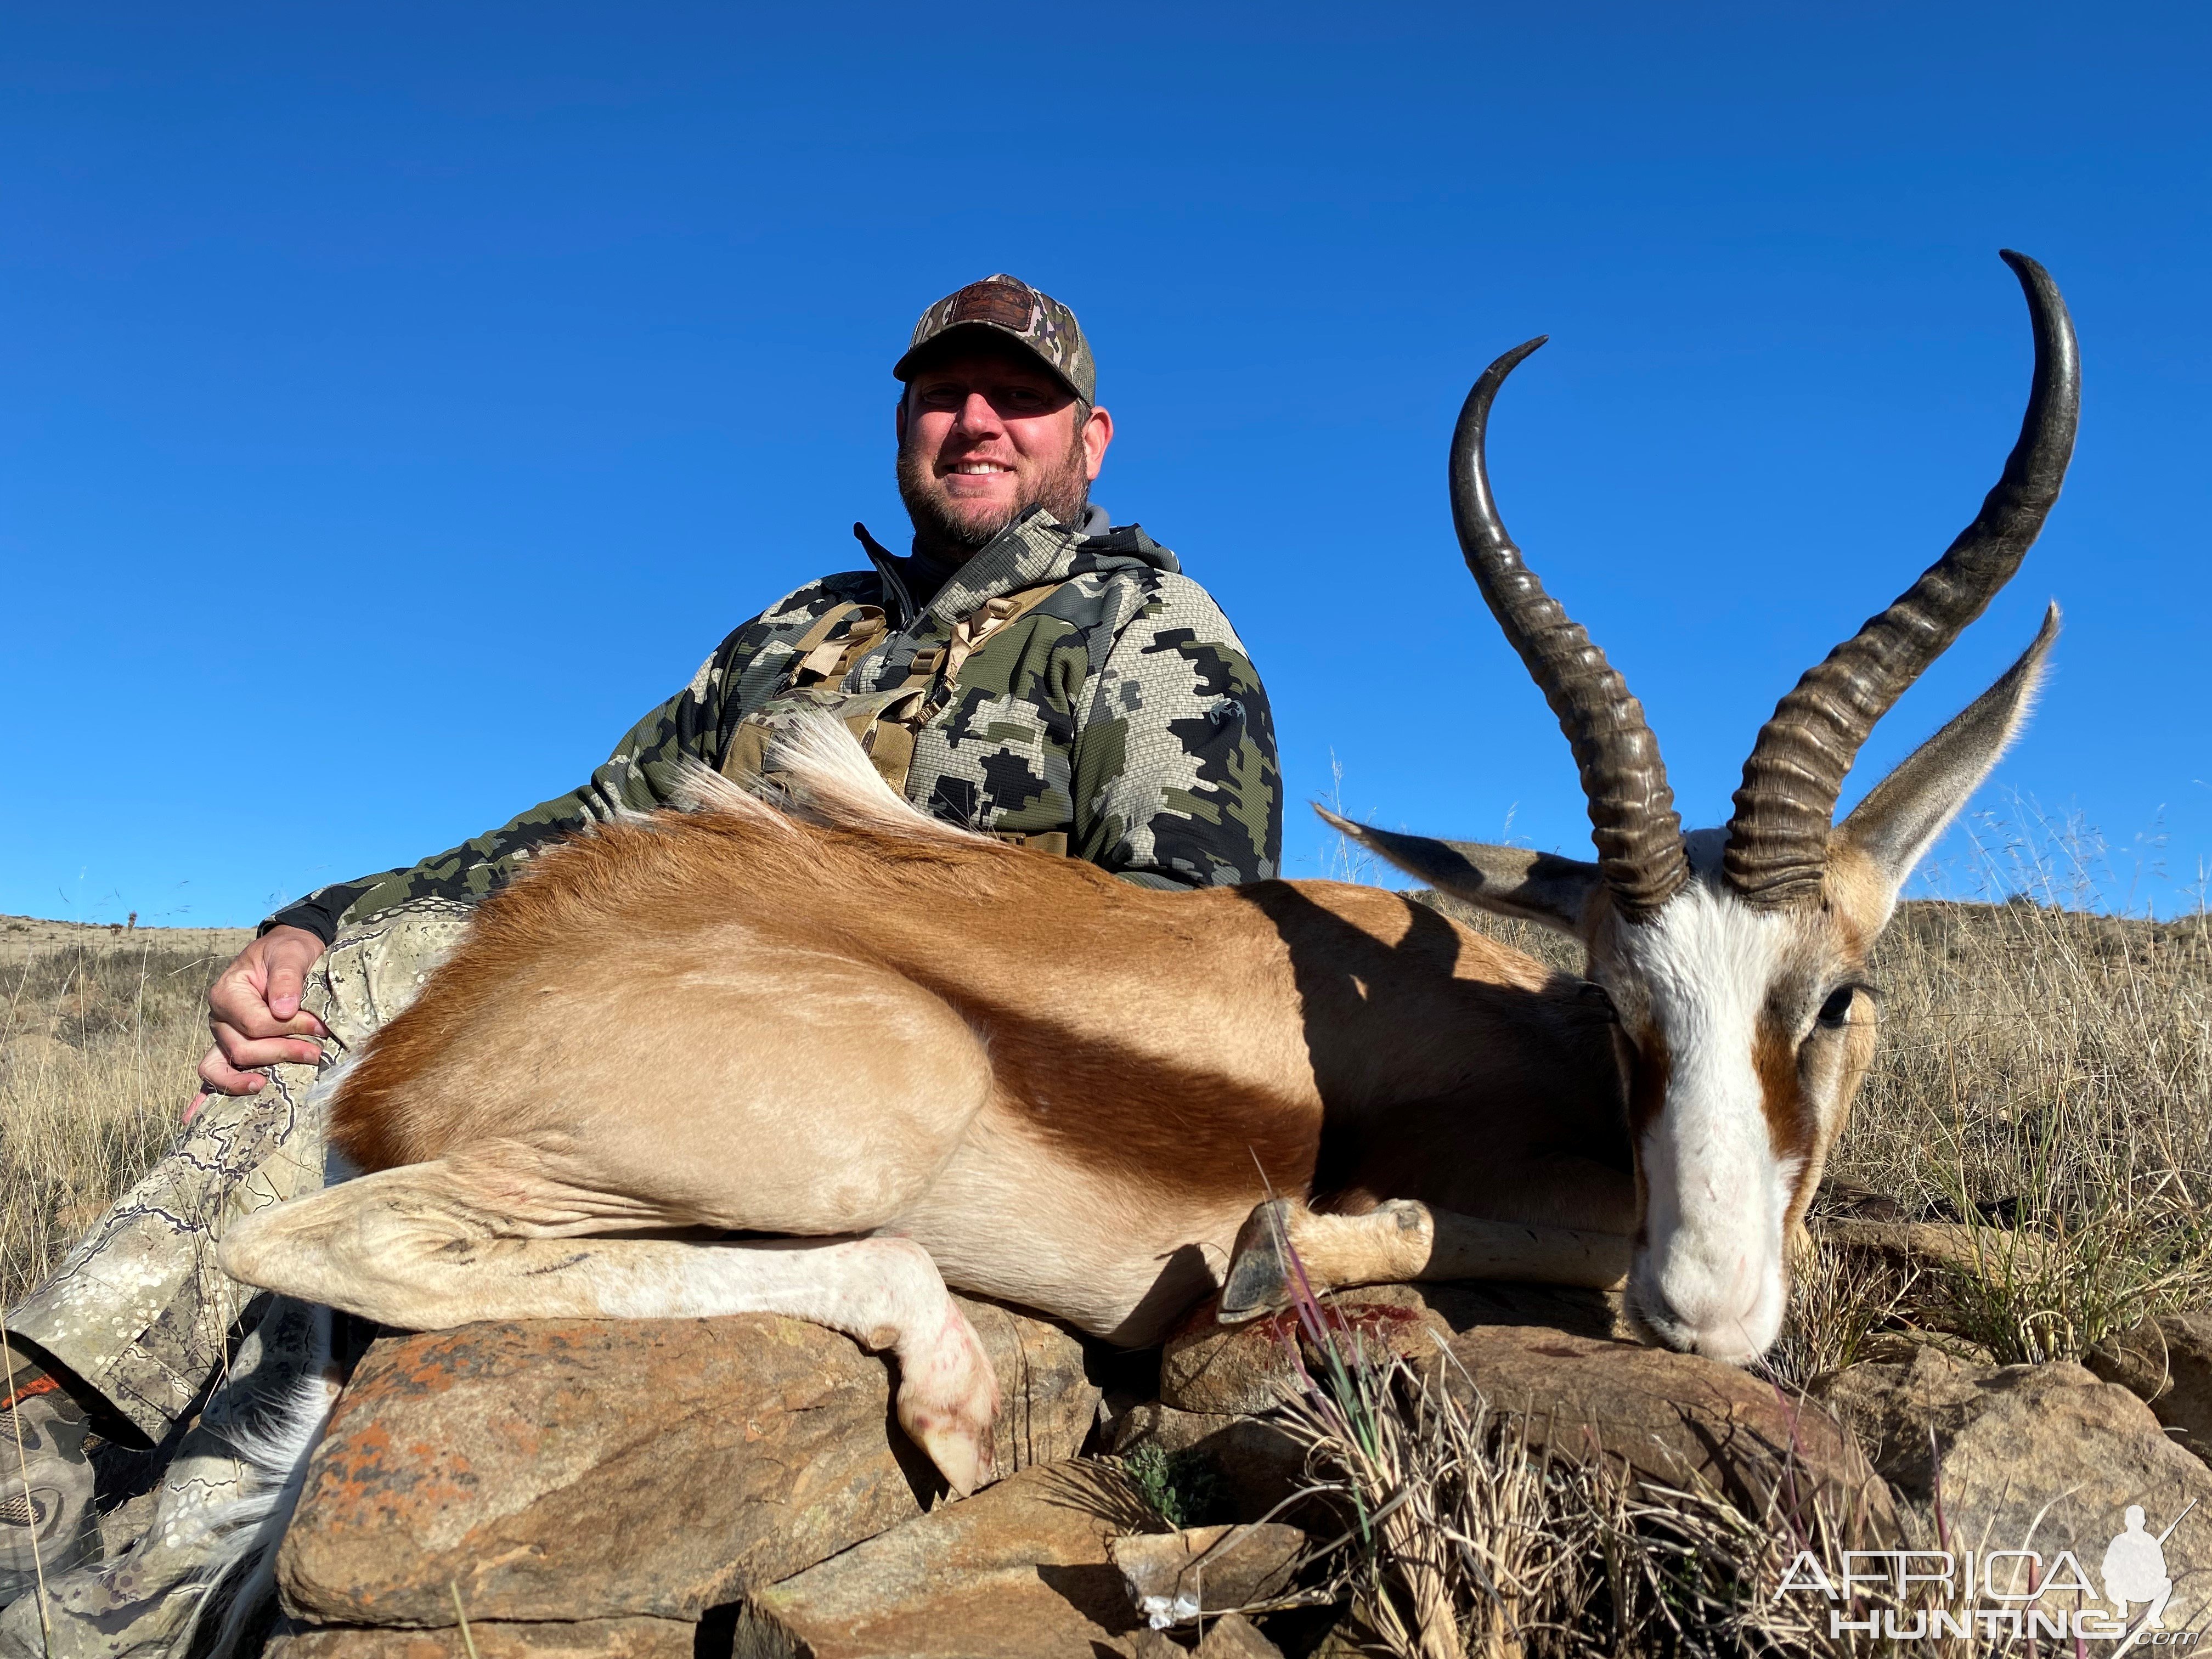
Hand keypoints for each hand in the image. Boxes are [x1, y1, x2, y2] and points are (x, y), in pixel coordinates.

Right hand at [196, 926, 330, 1097]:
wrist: (286, 952)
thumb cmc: (287, 952)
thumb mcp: (290, 953)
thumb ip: (287, 978)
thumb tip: (284, 1009)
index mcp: (227, 994)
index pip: (256, 1024)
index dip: (290, 1029)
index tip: (320, 1027)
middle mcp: (219, 1019)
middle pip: (243, 1050)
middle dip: (282, 1053)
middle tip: (317, 1053)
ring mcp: (222, 1037)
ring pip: (224, 1067)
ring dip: (246, 1080)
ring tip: (267, 1086)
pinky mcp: (230, 1048)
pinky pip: (213, 1075)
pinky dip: (204, 1097)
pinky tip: (193, 1119)